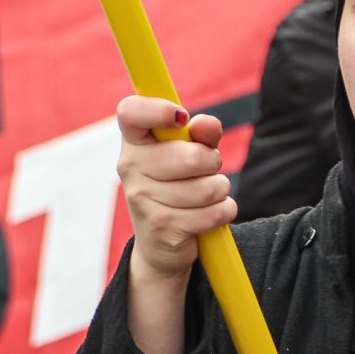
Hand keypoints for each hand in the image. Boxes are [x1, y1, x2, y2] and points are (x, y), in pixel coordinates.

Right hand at [116, 95, 235, 281]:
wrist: (160, 244)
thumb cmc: (177, 186)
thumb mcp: (191, 154)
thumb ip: (203, 134)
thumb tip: (205, 124)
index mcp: (134, 142)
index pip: (131, 112)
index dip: (157, 109)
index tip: (181, 117)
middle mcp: (130, 168)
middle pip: (192, 157)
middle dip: (213, 162)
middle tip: (206, 168)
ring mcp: (142, 200)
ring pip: (208, 188)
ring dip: (220, 190)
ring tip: (208, 194)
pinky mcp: (163, 227)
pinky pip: (214, 212)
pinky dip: (224, 211)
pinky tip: (210, 213)